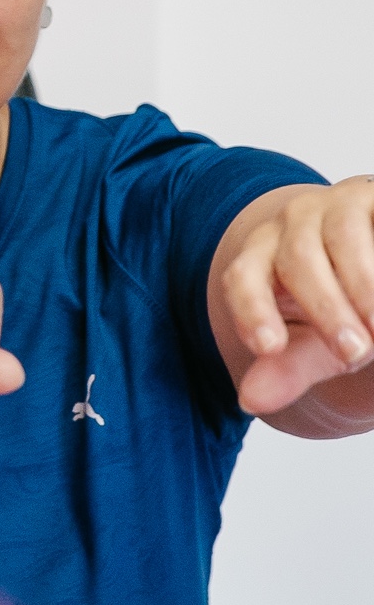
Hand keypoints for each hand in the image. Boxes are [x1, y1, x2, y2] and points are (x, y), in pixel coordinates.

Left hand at [221, 178, 373, 416]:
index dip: (251, 310)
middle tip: (355, 353)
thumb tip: (249, 401)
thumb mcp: (315, 343)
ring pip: (343, 235)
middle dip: (325, 308)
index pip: (243, 277)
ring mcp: (339, 203)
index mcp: (262, 256)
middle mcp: (294, 223)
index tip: (268, 347)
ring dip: (364, 285)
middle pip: (297, 259)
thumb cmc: (340, 308)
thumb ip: (286, 367)